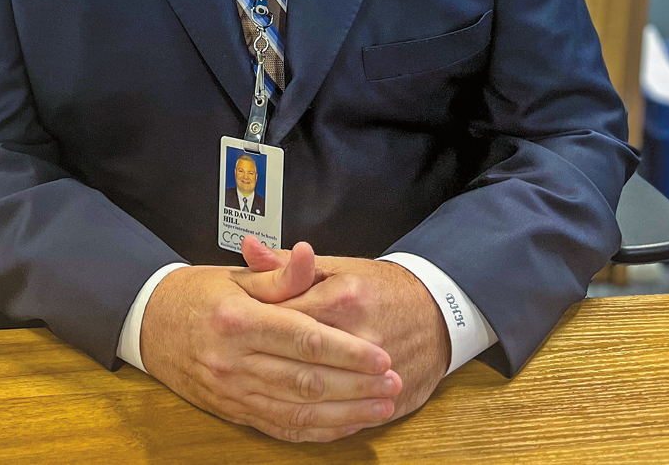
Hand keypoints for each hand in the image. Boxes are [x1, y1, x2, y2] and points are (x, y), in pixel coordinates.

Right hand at [140, 242, 401, 442]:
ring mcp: (232, 392)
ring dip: (345, 412)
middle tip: (393, 382)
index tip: (380, 356)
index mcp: (237, 320)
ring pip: (298, 410)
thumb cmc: (197, 293)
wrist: (150, 324)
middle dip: (356, 385)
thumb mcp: (235, 276)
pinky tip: (347, 423)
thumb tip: (308, 255)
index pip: (303, 340)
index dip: (346, 351)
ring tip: (382, 406)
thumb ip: (279, 275)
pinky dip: (318, 430)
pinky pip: (281, 426)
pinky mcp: (233, 411)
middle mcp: (234, 361)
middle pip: (306, 380)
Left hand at [242, 238, 449, 422]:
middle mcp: (361, 334)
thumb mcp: (333, 266)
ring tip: (263, 396)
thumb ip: (286, 264)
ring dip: (288, 399)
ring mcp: (379, 370)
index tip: (233, 334)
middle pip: (301, 362)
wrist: (436, 310)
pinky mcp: (393, 394)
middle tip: (237, 371)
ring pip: (324, 395)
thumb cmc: (377, 286)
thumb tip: (248, 247)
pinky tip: (301, 418)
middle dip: (265, 368)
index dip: (254, 328)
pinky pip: (351, 415)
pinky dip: (325, 422)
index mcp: (342, 297)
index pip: (284, 318)